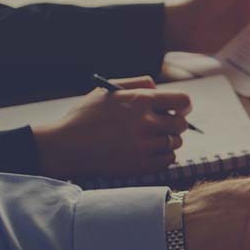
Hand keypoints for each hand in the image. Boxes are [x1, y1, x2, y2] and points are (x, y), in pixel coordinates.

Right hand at [33, 76, 191, 178]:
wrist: (65, 147)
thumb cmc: (85, 117)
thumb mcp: (107, 91)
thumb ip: (137, 83)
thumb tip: (159, 89)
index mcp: (139, 100)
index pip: (183, 101)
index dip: (184, 106)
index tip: (179, 110)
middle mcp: (146, 123)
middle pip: (182, 124)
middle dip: (175, 123)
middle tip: (163, 125)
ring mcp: (144, 146)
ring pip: (176, 142)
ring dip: (167, 140)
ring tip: (149, 139)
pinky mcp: (142, 165)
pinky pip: (169, 159)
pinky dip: (163, 155)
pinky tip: (148, 151)